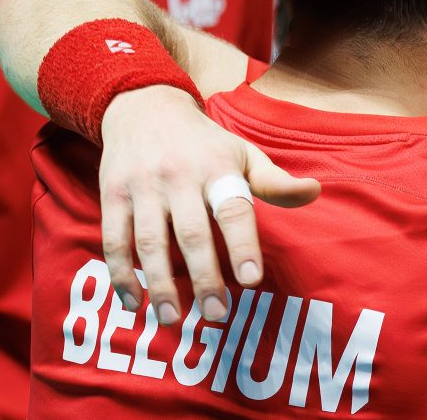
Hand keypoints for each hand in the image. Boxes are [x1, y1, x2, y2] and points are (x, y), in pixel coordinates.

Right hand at [97, 85, 320, 324]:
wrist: (144, 107)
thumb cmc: (204, 143)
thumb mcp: (242, 153)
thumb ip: (275, 181)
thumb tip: (314, 192)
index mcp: (218, 168)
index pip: (233, 209)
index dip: (243, 245)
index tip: (251, 280)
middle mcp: (179, 177)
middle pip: (192, 234)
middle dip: (204, 278)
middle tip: (217, 313)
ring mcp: (142, 186)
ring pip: (150, 242)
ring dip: (161, 285)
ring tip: (175, 318)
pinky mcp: (112, 195)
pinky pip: (115, 240)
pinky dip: (122, 275)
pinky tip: (136, 302)